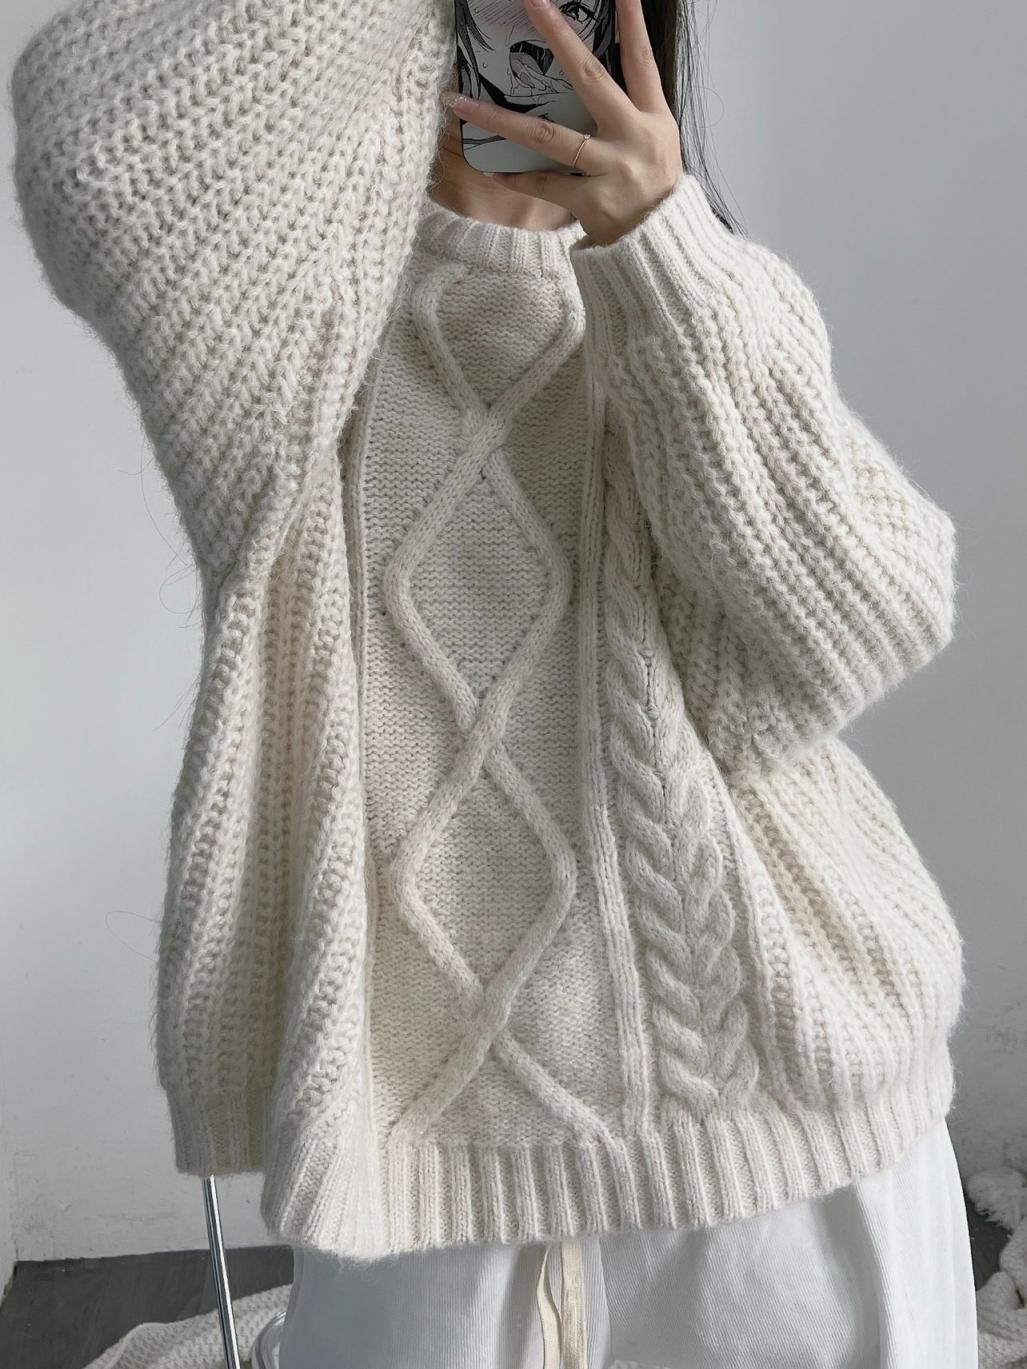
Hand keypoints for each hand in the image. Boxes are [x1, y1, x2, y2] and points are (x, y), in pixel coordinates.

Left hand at [440, 0, 683, 245]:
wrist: (662, 247)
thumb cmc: (654, 190)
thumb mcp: (657, 142)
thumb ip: (630, 109)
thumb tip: (592, 73)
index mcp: (653, 118)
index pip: (641, 60)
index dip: (632, 22)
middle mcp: (633, 137)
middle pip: (591, 79)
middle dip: (560, 37)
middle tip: (533, 2)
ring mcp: (612, 170)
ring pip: (551, 136)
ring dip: (502, 119)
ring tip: (462, 101)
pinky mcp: (592, 203)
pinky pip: (546, 185)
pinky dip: (519, 179)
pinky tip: (492, 170)